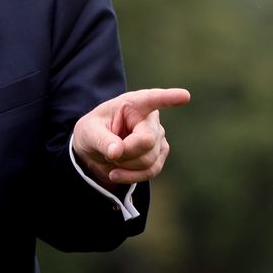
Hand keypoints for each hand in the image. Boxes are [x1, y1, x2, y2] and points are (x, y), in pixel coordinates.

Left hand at [73, 87, 189, 187]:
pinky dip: (131, 176)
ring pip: (149, 160)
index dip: (169, 98)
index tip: (184, 96)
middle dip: (124, 152)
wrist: (96, 151)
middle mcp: (151, 118)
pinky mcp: (160, 154)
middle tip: (109, 152)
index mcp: (133, 104)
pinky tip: (116, 173)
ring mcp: (159, 137)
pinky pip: (152, 170)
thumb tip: (117, 152)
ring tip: (113, 157)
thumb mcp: (88, 132)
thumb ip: (101, 140)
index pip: (153, 99)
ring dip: (125, 165)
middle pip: (146, 141)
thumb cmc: (93, 132)